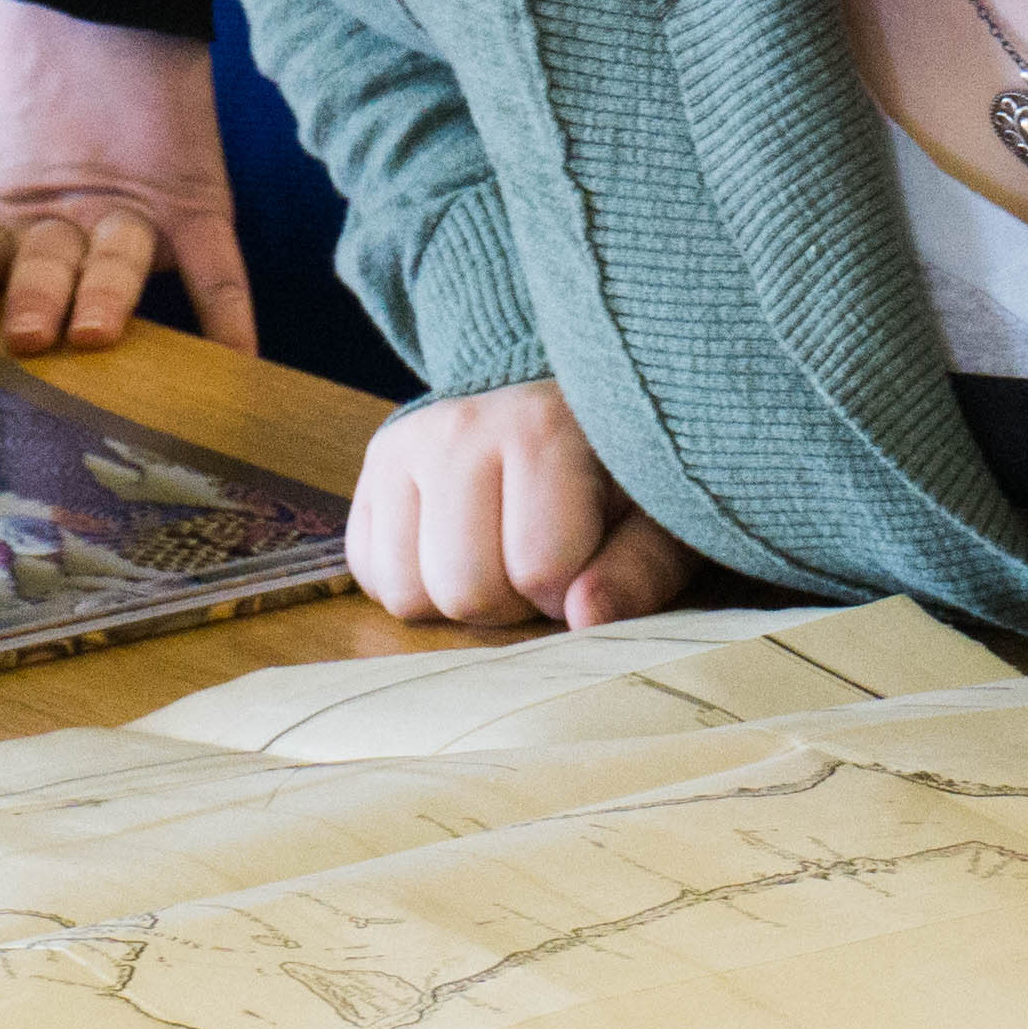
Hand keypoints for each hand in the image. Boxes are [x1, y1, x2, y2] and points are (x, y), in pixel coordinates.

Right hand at [0, 0, 246, 354]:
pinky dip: (231, 312)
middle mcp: (64, 237)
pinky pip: (217, 267)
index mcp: (4, 225)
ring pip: (119, 269)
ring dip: (111, 299)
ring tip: (95, 330)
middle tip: (30, 334)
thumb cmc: (16, 78)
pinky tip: (242, 362)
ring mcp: (128, 225)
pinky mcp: (192, 208)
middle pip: (46, 274)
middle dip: (38, 301)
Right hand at [350, 381, 689, 627]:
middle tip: (542, 564)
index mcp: (540, 427)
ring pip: (406, 591)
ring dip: (457, 597)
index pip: (539, 568)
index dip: (571, 592)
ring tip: (499, 555)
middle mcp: (458, 426)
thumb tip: (586, 619)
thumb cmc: (619, 474)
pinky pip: (369, 573)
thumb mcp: (658, 519)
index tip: (589, 561)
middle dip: (510, 602)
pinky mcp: (370, 471)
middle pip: (464, 589)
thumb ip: (639, 570)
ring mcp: (403, 446)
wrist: (558, 409)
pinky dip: (413, 582)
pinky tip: (457, 550)